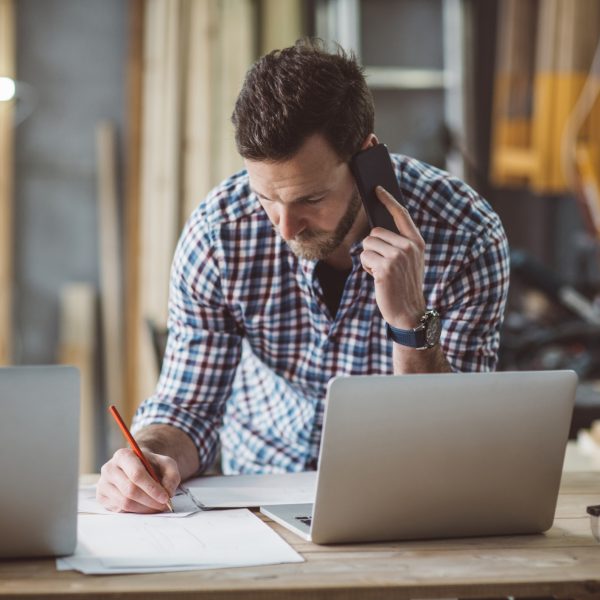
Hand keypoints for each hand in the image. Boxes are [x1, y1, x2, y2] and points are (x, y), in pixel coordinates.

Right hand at [97, 447, 180, 512]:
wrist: (137, 466)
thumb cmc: (151, 465)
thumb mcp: (166, 464)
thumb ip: (172, 475)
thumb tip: (168, 492)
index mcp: (123, 455)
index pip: (136, 474)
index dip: (152, 488)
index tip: (165, 497)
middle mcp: (109, 468)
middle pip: (130, 490)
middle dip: (150, 500)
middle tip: (164, 505)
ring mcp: (103, 484)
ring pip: (125, 502)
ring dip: (144, 508)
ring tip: (157, 506)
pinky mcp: (102, 497)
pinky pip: (119, 509)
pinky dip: (136, 511)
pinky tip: (145, 506)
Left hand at [360, 185, 426, 328]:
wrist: (409, 313)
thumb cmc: (404, 286)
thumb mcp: (409, 262)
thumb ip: (399, 244)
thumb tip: (376, 229)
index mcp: (417, 243)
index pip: (401, 215)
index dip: (388, 200)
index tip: (377, 188)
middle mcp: (409, 247)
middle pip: (375, 233)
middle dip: (373, 248)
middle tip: (384, 266)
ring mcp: (397, 257)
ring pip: (367, 245)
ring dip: (369, 259)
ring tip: (382, 273)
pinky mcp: (385, 268)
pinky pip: (363, 257)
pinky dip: (366, 268)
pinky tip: (378, 279)